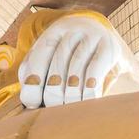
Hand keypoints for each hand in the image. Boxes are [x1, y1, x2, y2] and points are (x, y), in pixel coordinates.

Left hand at [17, 13, 138, 109]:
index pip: (39, 56)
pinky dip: (89, 90)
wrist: (111, 43)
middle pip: (58, 62)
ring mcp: (94, 35)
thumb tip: (27, 100)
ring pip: (77, 68)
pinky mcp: (112, 46)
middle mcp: (74, 29)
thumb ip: (36, 72)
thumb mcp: (55, 59)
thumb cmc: (77, 59)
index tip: (33, 103)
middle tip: (53, 109)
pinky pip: (95, 70)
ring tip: (69, 110)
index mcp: (54, 31)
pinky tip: (87, 102)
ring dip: (71, 94)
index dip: (33, 81)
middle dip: (53, 90)